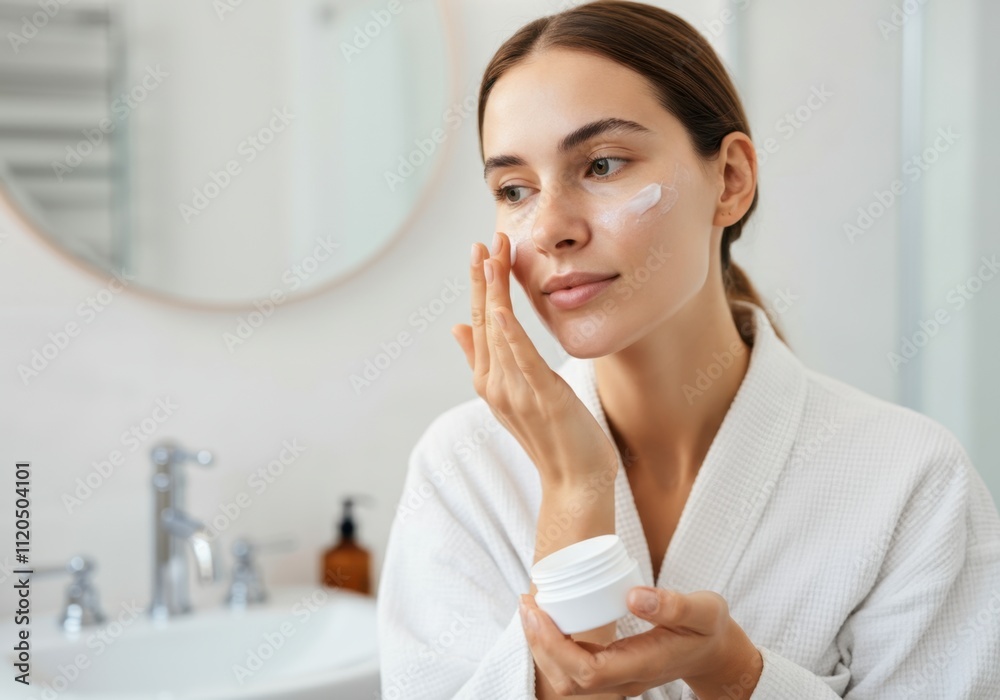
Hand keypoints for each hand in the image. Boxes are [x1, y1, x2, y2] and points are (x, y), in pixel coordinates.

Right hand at [451, 232, 618, 487]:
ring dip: (495, 291)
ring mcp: (516, 392)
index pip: (480, 323)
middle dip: (484, 278)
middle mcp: (495, 384)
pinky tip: (503, 307)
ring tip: (493, 255)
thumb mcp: (515, 396)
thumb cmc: (552, 439)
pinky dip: (510, 332)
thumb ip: (483, 362)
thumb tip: (457, 326)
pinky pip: (522, 359)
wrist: (574, 483)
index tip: (481, 251)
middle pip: (485, 321)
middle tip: (485, 240)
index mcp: (490, 381)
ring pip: (499, 332)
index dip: (480, 286)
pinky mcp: (541, 397)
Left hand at [518, 586, 763, 697]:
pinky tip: (547, 619)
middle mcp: (625, 680)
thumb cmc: (708, 629)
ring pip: (567, 680)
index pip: (587, 671)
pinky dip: (553, 647)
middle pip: (568, 680)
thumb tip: (632, 596)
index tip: (538, 610)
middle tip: (526, 602)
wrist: (717, 653)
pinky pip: (574, 669)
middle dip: (539, 644)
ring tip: (530, 608)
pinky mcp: (612, 671)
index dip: (555, 645)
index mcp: (643, 666)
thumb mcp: (703, 611)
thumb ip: (673, 605)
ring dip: (541, 646)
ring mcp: (617, 680)